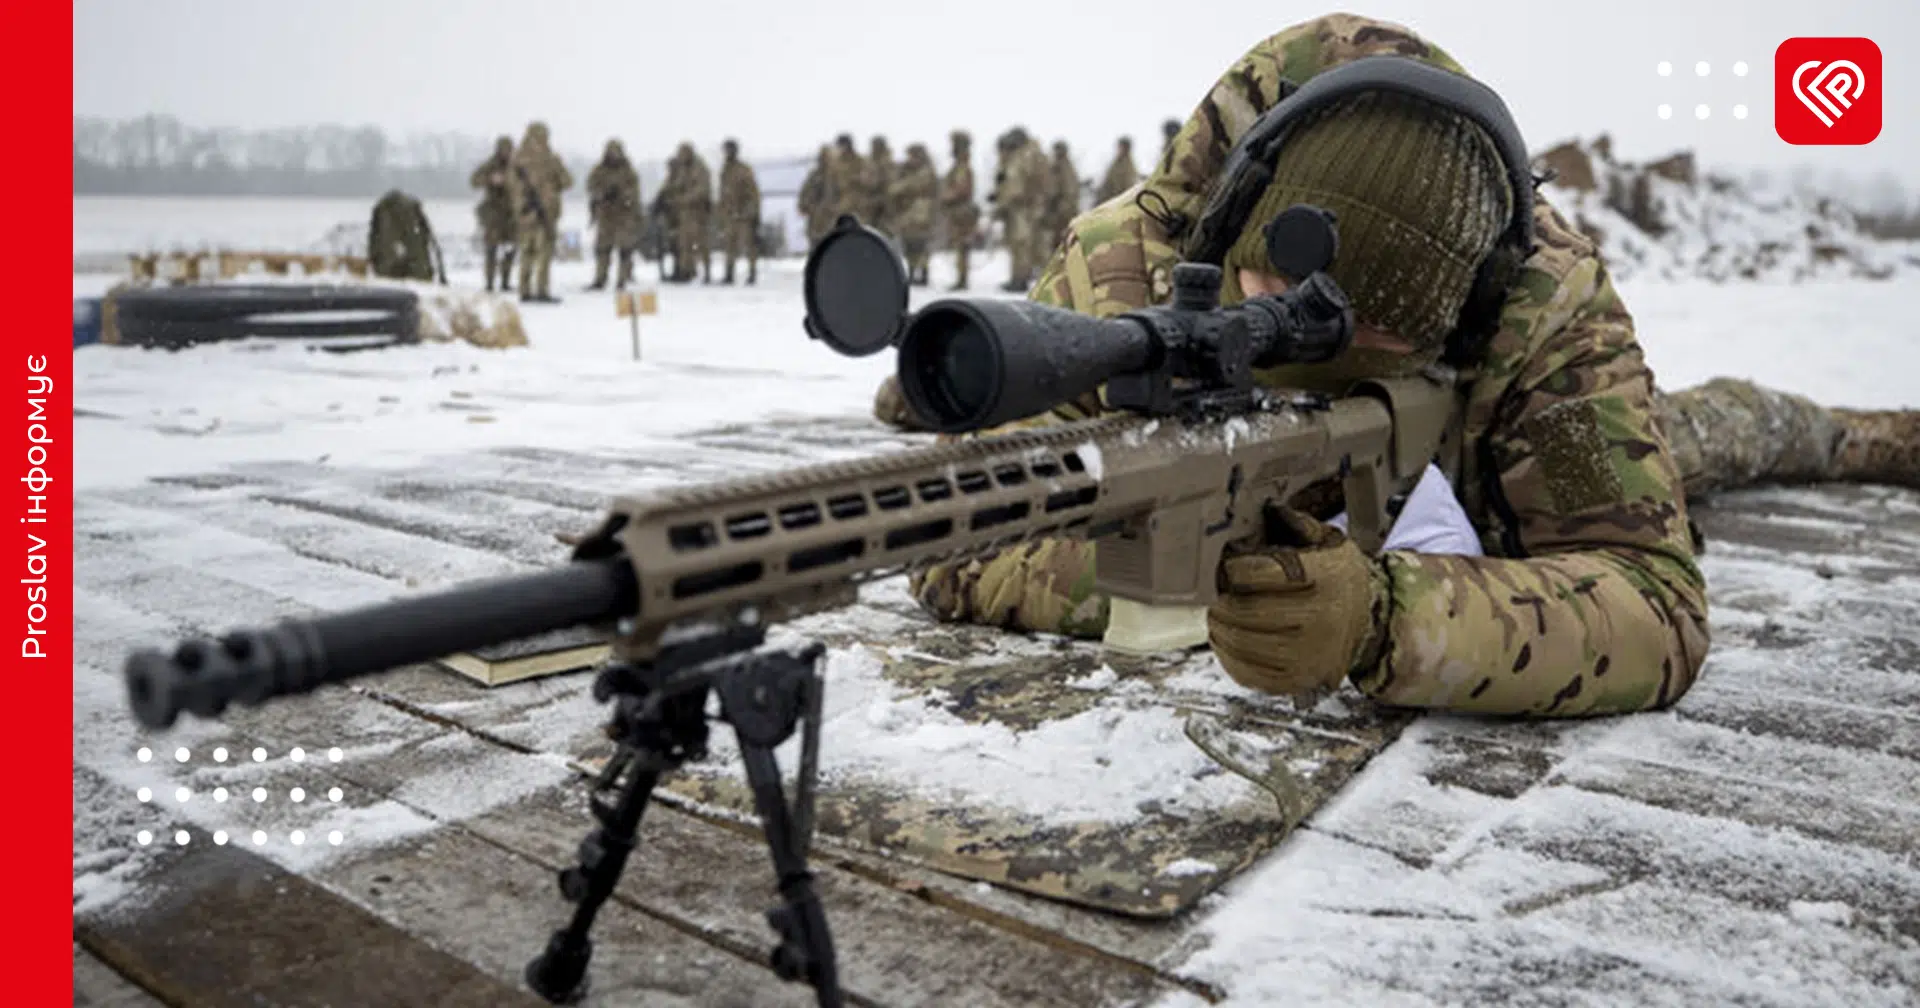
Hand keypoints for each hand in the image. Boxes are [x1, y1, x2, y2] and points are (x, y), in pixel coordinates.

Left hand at [1207, 506, 1386, 699]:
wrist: (1371, 621)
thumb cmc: (1339, 577)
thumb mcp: (1328, 541)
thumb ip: (1295, 525)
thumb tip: (1265, 509)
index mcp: (1324, 578)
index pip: (1257, 574)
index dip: (1233, 569)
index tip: (1227, 566)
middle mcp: (1319, 620)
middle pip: (1244, 611)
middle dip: (1222, 600)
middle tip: (1215, 593)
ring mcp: (1308, 656)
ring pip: (1241, 643)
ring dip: (1220, 627)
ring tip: (1219, 614)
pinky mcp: (1297, 681)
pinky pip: (1249, 674)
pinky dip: (1229, 657)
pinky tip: (1228, 640)